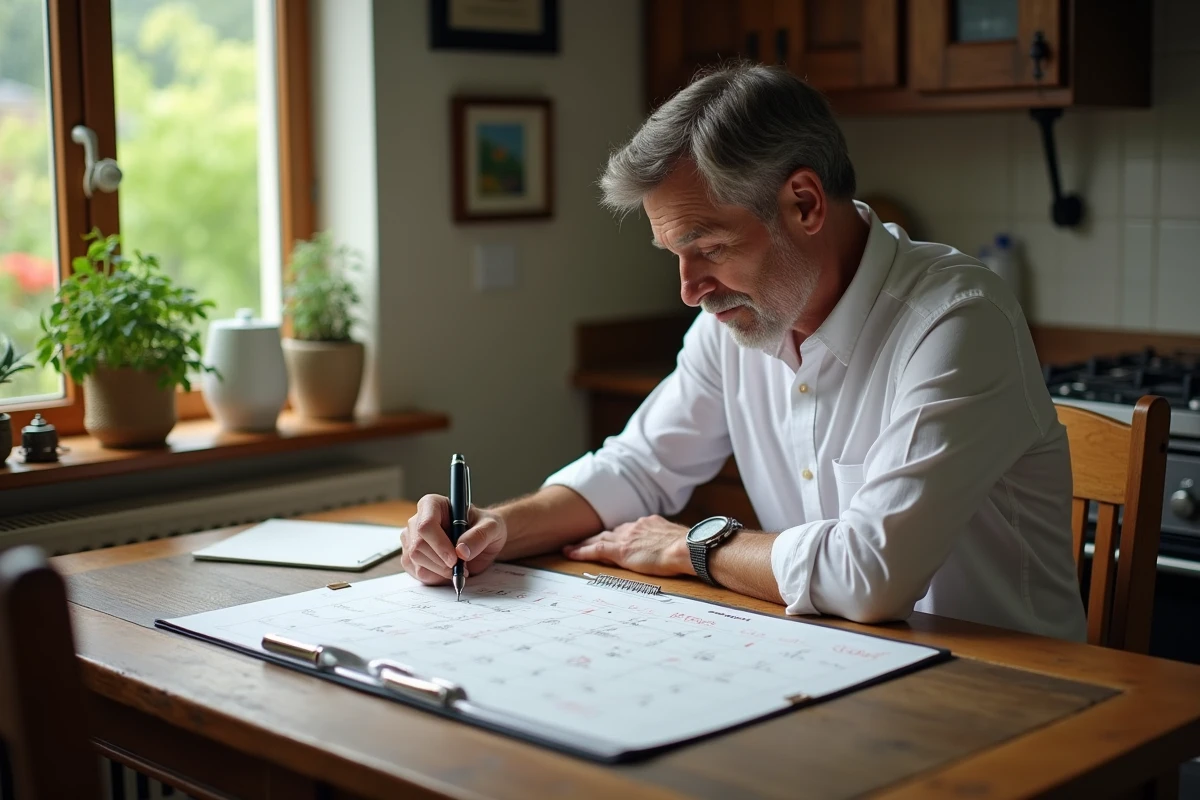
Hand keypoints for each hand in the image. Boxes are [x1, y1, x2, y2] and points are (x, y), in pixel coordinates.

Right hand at [401, 494, 506, 584]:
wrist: (482, 540)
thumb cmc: (484, 527)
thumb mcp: (491, 527)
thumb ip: (479, 536)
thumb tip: (461, 551)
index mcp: (433, 504)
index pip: (426, 525)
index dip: (439, 545)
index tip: (455, 559)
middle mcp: (418, 520)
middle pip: (418, 545)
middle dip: (441, 562)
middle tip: (461, 566)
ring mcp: (411, 539)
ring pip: (415, 560)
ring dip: (439, 570)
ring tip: (457, 567)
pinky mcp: (411, 557)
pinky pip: (416, 572)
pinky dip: (434, 577)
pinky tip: (447, 570)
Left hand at [562, 515, 692, 576]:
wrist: (688, 548)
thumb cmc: (690, 548)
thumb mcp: (679, 540)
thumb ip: (671, 541)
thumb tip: (676, 547)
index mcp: (650, 523)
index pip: (629, 529)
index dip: (618, 534)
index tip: (612, 537)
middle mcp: (635, 527)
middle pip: (611, 531)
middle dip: (597, 536)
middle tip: (585, 540)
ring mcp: (627, 538)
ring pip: (600, 538)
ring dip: (585, 543)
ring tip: (571, 547)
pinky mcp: (621, 551)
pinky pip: (596, 550)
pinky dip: (582, 550)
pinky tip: (570, 553)